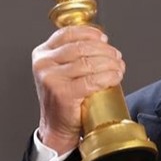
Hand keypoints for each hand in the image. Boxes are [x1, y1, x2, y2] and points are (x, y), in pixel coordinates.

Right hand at [32, 25, 125, 154]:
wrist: (57, 126)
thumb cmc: (64, 99)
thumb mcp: (62, 71)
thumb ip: (74, 55)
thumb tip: (103, 43)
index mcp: (42, 54)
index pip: (68, 34)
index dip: (90, 33)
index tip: (104, 39)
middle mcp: (44, 64)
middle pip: (81, 47)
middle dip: (105, 51)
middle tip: (117, 57)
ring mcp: (51, 78)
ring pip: (88, 63)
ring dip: (110, 63)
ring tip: (118, 68)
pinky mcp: (62, 93)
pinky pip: (91, 81)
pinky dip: (108, 77)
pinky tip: (116, 77)